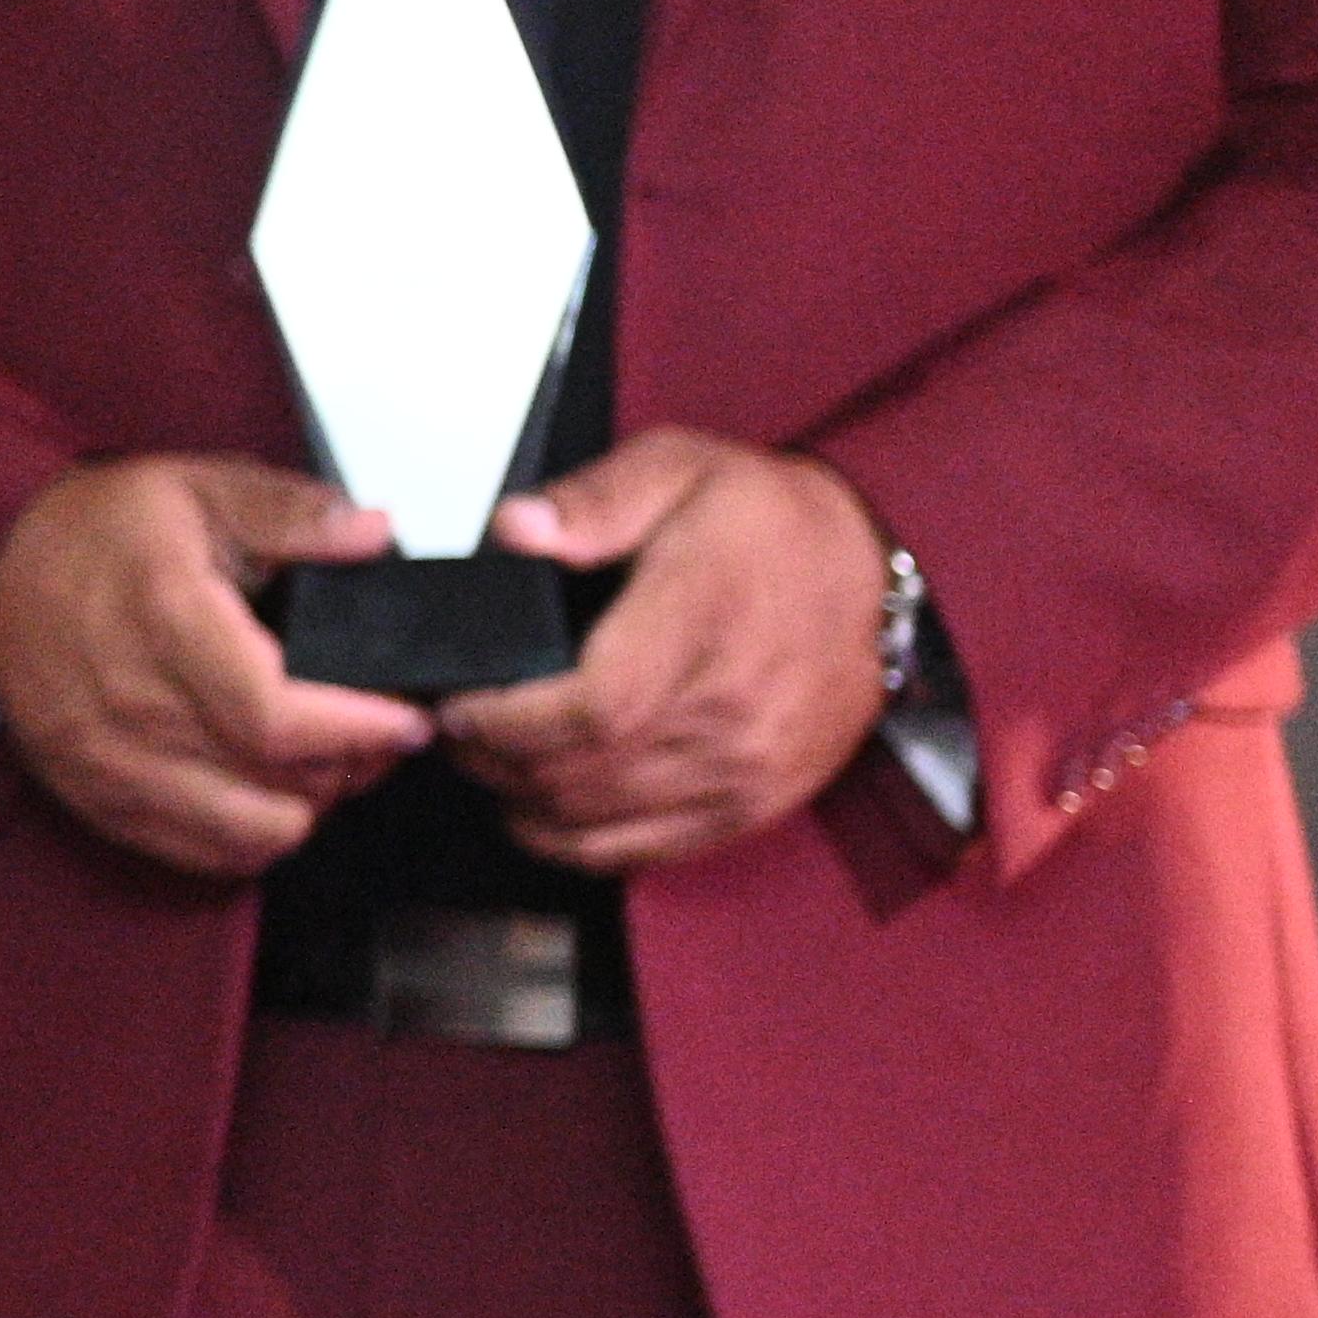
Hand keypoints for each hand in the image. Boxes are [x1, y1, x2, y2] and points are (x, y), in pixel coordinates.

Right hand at [0, 451, 423, 877]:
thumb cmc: (92, 531)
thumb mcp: (200, 488)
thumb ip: (293, 513)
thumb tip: (373, 534)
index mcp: (165, 620)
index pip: (277, 717)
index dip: (359, 731)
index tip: (406, 719)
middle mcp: (129, 704)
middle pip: (274, 784)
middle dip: (351, 767)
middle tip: (378, 734)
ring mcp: (107, 760)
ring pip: (245, 833)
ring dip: (304, 806)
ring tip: (322, 763)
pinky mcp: (95, 794)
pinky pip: (198, 853)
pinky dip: (250, 835)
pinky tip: (265, 789)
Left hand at [434, 432, 889, 877]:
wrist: (865, 567)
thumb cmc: (766, 520)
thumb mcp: (676, 468)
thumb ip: (591, 500)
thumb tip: (518, 530)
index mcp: (703, 624)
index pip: (591, 709)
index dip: (507, 722)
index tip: (458, 706)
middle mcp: (732, 710)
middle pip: (585, 773)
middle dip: (497, 761)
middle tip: (453, 733)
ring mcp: (748, 767)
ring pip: (606, 820)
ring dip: (527, 803)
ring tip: (487, 762)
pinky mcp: (756, 801)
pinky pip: (650, 850)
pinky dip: (579, 843)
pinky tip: (540, 813)